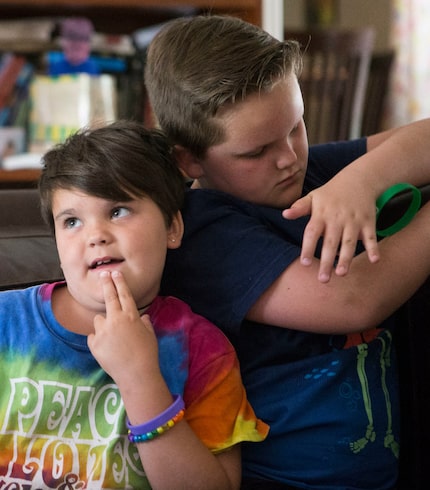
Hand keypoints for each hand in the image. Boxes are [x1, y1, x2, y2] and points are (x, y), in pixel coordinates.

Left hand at [87, 270, 159, 385]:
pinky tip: (109, 350)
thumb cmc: (147, 354)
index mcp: (131, 316)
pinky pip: (94, 336)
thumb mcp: (150, 335)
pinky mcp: (94, 343)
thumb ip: (144, 323)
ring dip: (104, 324)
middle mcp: (116, 320)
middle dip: (107, 284)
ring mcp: (103, 331)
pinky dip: (99, 340)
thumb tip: (141, 318)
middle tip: (103, 274)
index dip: (120, 283)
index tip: (115, 273)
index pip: (124, 295)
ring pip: (99, 320)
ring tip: (113, 338)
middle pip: (109, 298)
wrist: (136, 374)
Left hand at [283, 181, 379, 282]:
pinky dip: (374, 248)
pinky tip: (374, 261)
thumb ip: (299, 207)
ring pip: (350, 242)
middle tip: (323, 279)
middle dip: (326, 261)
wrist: (359, 179)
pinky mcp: (368, 222)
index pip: (312, 232)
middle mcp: (337, 219)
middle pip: (331, 242)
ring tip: (341, 274)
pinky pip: (371, 237)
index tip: (304, 263)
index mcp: (321, 214)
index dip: (308, 247)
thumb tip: (284, 214)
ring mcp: (353, 221)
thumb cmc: (331, 193)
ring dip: (346, 258)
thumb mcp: (313, 197)